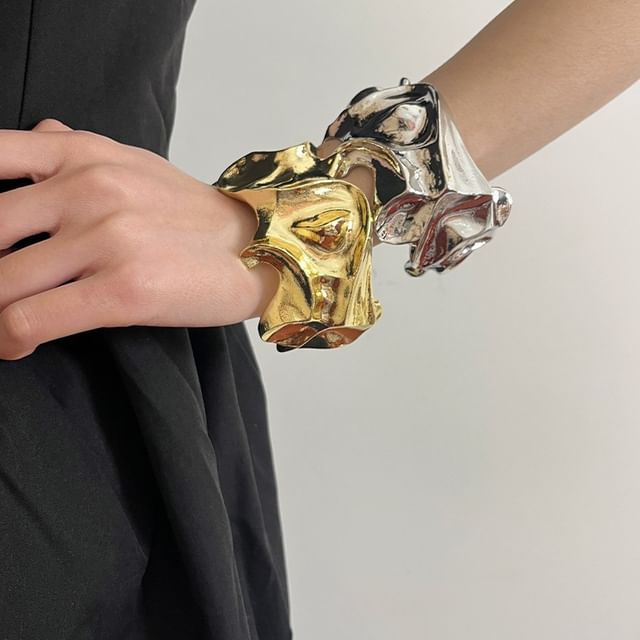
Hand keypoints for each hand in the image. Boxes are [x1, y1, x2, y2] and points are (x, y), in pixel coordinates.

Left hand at [0, 119, 277, 359]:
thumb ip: (76, 147)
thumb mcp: (135, 162)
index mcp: (82, 153)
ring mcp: (106, 239)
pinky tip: (16, 345)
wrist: (257, 248)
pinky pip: (31, 320)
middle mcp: (87, 188)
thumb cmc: (194, 213)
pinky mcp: (123, 290)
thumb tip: (35, 131)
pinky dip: (8, 340)